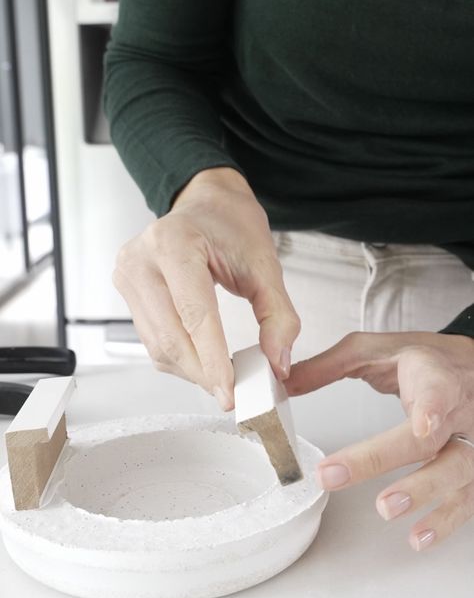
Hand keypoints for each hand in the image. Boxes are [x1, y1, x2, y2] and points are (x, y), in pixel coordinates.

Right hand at [113, 168, 299, 409]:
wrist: (205, 203)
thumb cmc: (231, 225)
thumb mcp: (265, 263)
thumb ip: (277, 314)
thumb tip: (276, 363)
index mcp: (174, 243)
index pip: (194, 314)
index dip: (213, 360)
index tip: (230, 392)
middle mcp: (141, 258)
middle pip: (170, 337)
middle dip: (203, 372)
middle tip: (232, 393)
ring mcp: (128, 275)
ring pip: (157, 345)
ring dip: (191, 370)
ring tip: (221, 376)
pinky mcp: (126, 290)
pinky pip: (150, 339)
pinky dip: (178, 357)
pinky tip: (201, 359)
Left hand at [286, 331, 473, 549]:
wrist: (466, 364)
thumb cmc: (420, 357)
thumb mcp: (372, 349)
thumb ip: (327, 366)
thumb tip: (283, 382)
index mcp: (431, 373)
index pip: (436, 389)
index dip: (431, 408)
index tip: (421, 426)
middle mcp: (457, 409)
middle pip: (431, 438)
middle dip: (384, 459)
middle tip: (339, 475)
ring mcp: (470, 439)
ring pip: (456, 470)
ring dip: (423, 494)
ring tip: (387, 508)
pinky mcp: (473, 464)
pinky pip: (467, 496)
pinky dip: (445, 519)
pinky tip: (418, 537)